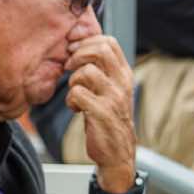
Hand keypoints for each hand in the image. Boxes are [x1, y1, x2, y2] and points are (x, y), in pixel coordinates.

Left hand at [64, 34, 134, 180]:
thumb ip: (101, 70)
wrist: (117, 153)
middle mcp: (122, 83)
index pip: (109, 42)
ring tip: (75, 93)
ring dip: (73, 81)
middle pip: (100, 50)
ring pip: (86, 72)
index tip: (74, 50)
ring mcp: (114, 97)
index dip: (87, 41)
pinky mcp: (102, 112)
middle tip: (69, 66)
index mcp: (124, 74)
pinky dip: (71, 100)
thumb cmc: (109, 119)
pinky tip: (75, 108)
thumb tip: (79, 47)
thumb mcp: (111, 90)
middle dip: (77, 55)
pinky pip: (77, 94)